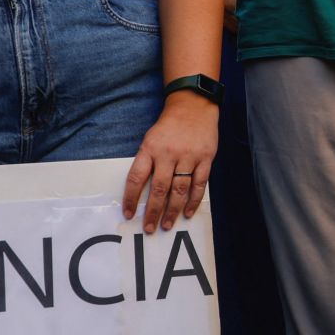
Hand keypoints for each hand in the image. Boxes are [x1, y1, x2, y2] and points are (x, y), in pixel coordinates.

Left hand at [122, 96, 219, 232]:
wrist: (194, 106)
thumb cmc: (169, 126)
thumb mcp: (150, 139)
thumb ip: (147, 162)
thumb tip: (142, 191)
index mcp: (150, 149)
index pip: (137, 177)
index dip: (132, 198)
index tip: (129, 214)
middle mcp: (169, 154)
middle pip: (160, 189)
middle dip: (154, 211)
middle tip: (149, 228)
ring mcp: (189, 157)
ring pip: (180, 189)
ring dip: (173, 210)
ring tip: (168, 225)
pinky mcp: (205, 158)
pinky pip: (199, 183)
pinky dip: (194, 200)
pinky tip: (188, 212)